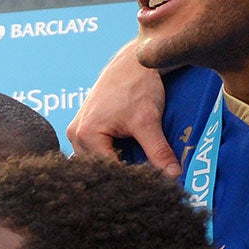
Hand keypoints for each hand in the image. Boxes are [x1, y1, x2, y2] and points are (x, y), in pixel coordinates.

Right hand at [68, 40, 176, 175]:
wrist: (133, 62)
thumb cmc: (137, 86)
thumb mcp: (149, 121)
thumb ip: (159, 151)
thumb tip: (173, 176)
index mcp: (85, 134)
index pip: (106, 169)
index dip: (126, 179)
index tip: (144, 186)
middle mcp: (75, 134)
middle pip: (96, 167)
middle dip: (117, 174)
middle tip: (140, 182)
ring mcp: (76, 130)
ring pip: (94, 161)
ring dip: (112, 164)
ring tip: (132, 168)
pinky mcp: (84, 126)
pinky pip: (93, 150)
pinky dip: (109, 154)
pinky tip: (124, 155)